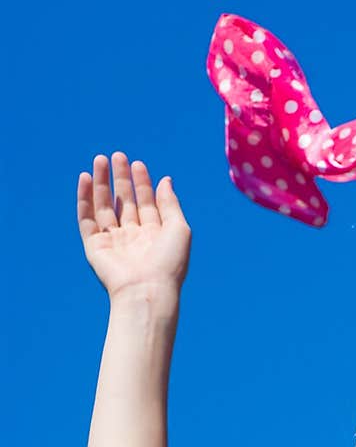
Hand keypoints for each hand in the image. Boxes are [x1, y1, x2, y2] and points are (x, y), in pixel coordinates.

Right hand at [77, 152, 191, 300]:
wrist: (147, 290)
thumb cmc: (169, 264)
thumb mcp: (179, 229)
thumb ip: (170, 203)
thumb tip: (166, 179)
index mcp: (154, 235)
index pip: (146, 203)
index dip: (142, 182)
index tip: (138, 163)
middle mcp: (133, 237)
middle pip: (124, 201)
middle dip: (121, 178)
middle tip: (117, 156)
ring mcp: (113, 242)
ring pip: (104, 206)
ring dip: (101, 183)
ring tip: (100, 160)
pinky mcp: (94, 246)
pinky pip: (87, 218)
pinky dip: (85, 198)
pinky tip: (85, 179)